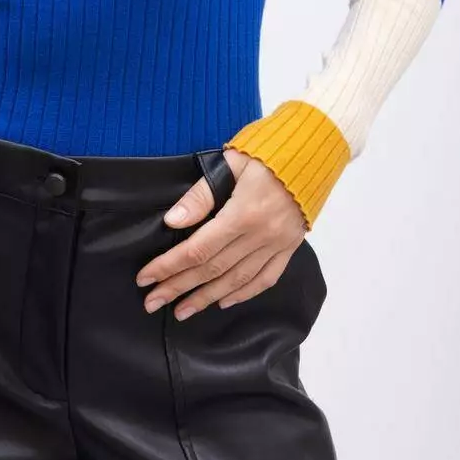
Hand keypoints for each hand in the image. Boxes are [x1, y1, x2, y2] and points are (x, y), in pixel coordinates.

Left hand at [135, 148, 308, 319]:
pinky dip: (244, 293)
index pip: (198, 249)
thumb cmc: (267, 152)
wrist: (314, 150)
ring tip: (181, 310)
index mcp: (243, 213)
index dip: (169, 266)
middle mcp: (261, 235)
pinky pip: (266, 278)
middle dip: (179, 287)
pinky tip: (223, 301)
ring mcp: (278, 244)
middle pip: (213, 269)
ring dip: (206, 297)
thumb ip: (201, 195)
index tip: (146, 278)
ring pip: (237, 279)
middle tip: (152, 302)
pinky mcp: (290, 246)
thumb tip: (172, 221)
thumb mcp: (230, 163)